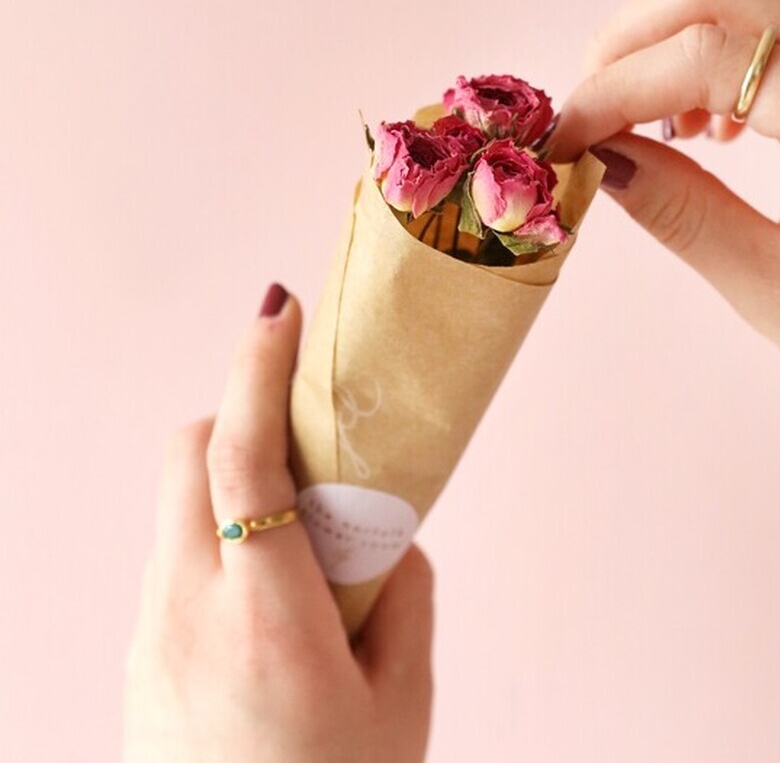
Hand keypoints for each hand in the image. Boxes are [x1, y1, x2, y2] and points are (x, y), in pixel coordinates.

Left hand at [123, 284, 433, 762]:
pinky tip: (268, 584)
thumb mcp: (401, 703)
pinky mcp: (143, 657)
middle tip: (306, 429)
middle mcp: (189, 612)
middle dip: (241, 413)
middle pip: (188, 456)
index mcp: (266, 619)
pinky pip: (174, 556)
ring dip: (230, 477)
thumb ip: (402, 596)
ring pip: (177, 505)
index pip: (242, 458)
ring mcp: (153, 636)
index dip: (258, 370)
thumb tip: (382, 536)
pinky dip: (216, 533)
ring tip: (299, 521)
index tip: (279, 310)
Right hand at [546, 0, 779, 412]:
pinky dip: (712, 44)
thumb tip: (601, 158)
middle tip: (590, 115)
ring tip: (645, 118)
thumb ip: (685, 216)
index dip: (613, 90)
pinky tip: (704, 120)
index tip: (563, 142)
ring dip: (671, 34)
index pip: (705, 57)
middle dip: (630, 39)